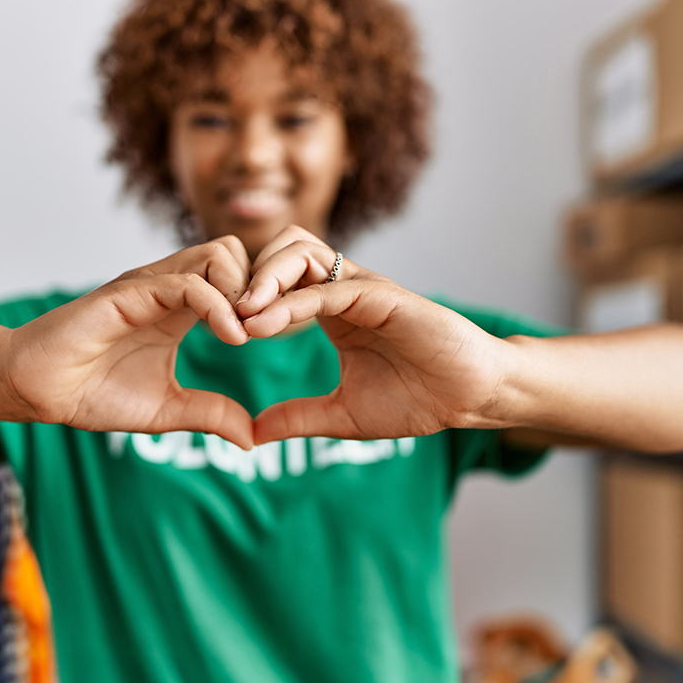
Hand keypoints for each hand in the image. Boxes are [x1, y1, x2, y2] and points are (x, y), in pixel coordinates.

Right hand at [3, 237, 255, 448]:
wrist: (38, 391)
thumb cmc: (93, 392)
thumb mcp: (167, 410)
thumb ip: (210, 415)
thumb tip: (251, 439)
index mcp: (182, 307)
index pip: (238, 275)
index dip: (265, 298)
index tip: (280, 334)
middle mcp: (169, 287)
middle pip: (234, 252)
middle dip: (262, 285)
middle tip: (271, 328)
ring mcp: (150, 285)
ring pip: (217, 254)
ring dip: (244, 289)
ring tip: (251, 333)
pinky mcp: (129, 292)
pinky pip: (187, 283)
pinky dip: (218, 305)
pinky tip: (232, 337)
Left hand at [236, 226, 513, 444]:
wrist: (470, 398)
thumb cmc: (417, 399)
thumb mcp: (342, 414)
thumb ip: (298, 418)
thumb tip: (252, 435)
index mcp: (331, 309)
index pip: (277, 277)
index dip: (243, 293)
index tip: (213, 324)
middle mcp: (344, 289)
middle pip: (283, 247)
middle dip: (246, 272)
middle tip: (219, 312)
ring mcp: (363, 288)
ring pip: (302, 251)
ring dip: (264, 277)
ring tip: (237, 314)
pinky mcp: (384, 297)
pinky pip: (328, 289)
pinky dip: (291, 303)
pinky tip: (261, 326)